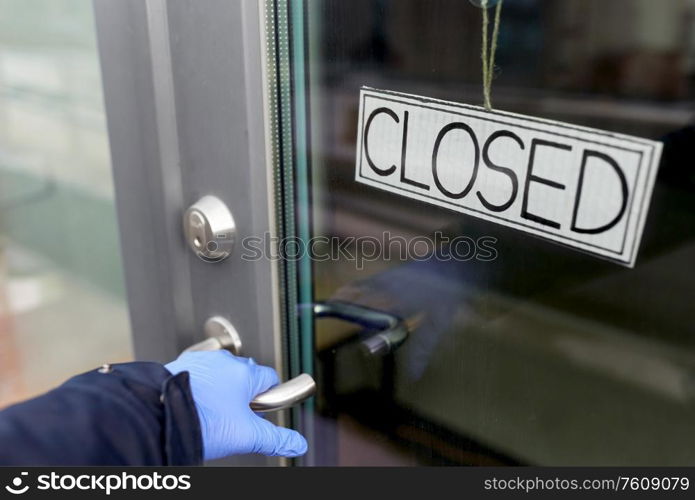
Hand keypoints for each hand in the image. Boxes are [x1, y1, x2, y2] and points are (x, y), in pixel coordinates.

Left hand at [165, 350, 307, 460]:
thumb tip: (298, 444)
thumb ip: (276, 439)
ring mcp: (201, 361)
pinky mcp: (180, 365)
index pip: (270, 378)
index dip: (268, 396)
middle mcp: (224, 361)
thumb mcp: (245, 436)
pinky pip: (199, 373)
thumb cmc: (201, 422)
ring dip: (221, 388)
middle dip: (244, 393)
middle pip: (246, 374)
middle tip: (234, 417)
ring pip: (221, 373)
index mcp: (245, 373)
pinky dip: (200, 386)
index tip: (261, 410)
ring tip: (212, 412)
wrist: (159, 417)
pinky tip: (195, 404)